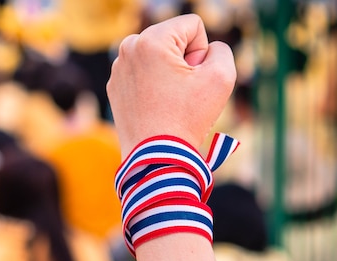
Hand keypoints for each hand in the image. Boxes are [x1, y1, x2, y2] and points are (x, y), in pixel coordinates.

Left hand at [107, 14, 235, 156]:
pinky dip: (154, 87)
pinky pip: (145, 75)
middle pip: (174, 40)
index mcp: (150, 39)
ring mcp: (118, 68)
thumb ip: (221, 50)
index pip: (192, 26)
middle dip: (184, 62)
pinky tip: (156, 107)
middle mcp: (128, 48)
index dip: (202, 52)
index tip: (192, 79)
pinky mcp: (115, 87)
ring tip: (168, 101)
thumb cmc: (187, 119)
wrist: (155, 158)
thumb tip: (204, 50)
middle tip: (181, 92)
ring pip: (159, 58)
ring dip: (170, 74)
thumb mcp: (222, 77)